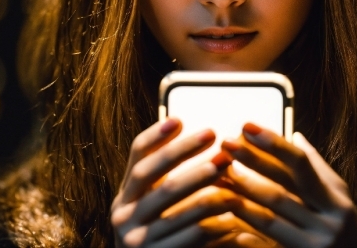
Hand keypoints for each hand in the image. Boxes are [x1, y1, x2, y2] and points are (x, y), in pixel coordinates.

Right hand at [111, 118, 239, 246]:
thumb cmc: (161, 232)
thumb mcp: (154, 201)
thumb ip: (163, 172)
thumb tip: (180, 123)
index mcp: (125, 195)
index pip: (136, 156)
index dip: (155, 136)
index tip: (179, 120)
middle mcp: (124, 215)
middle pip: (152, 174)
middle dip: (184, 151)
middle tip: (213, 135)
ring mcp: (137, 240)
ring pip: (173, 202)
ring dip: (203, 180)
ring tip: (227, 165)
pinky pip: (191, 234)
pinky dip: (215, 219)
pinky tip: (232, 206)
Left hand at [219, 124, 356, 247]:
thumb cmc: (341, 231)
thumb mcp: (337, 198)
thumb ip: (316, 167)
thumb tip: (295, 135)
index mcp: (335, 201)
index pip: (301, 164)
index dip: (273, 143)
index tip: (247, 126)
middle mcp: (328, 224)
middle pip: (281, 189)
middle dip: (251, 164)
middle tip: (225, 145)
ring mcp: (314, 247)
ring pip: (269, 219)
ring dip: (241, 197)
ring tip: (220, 178)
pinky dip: (248, 236)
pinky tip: (229, 222)